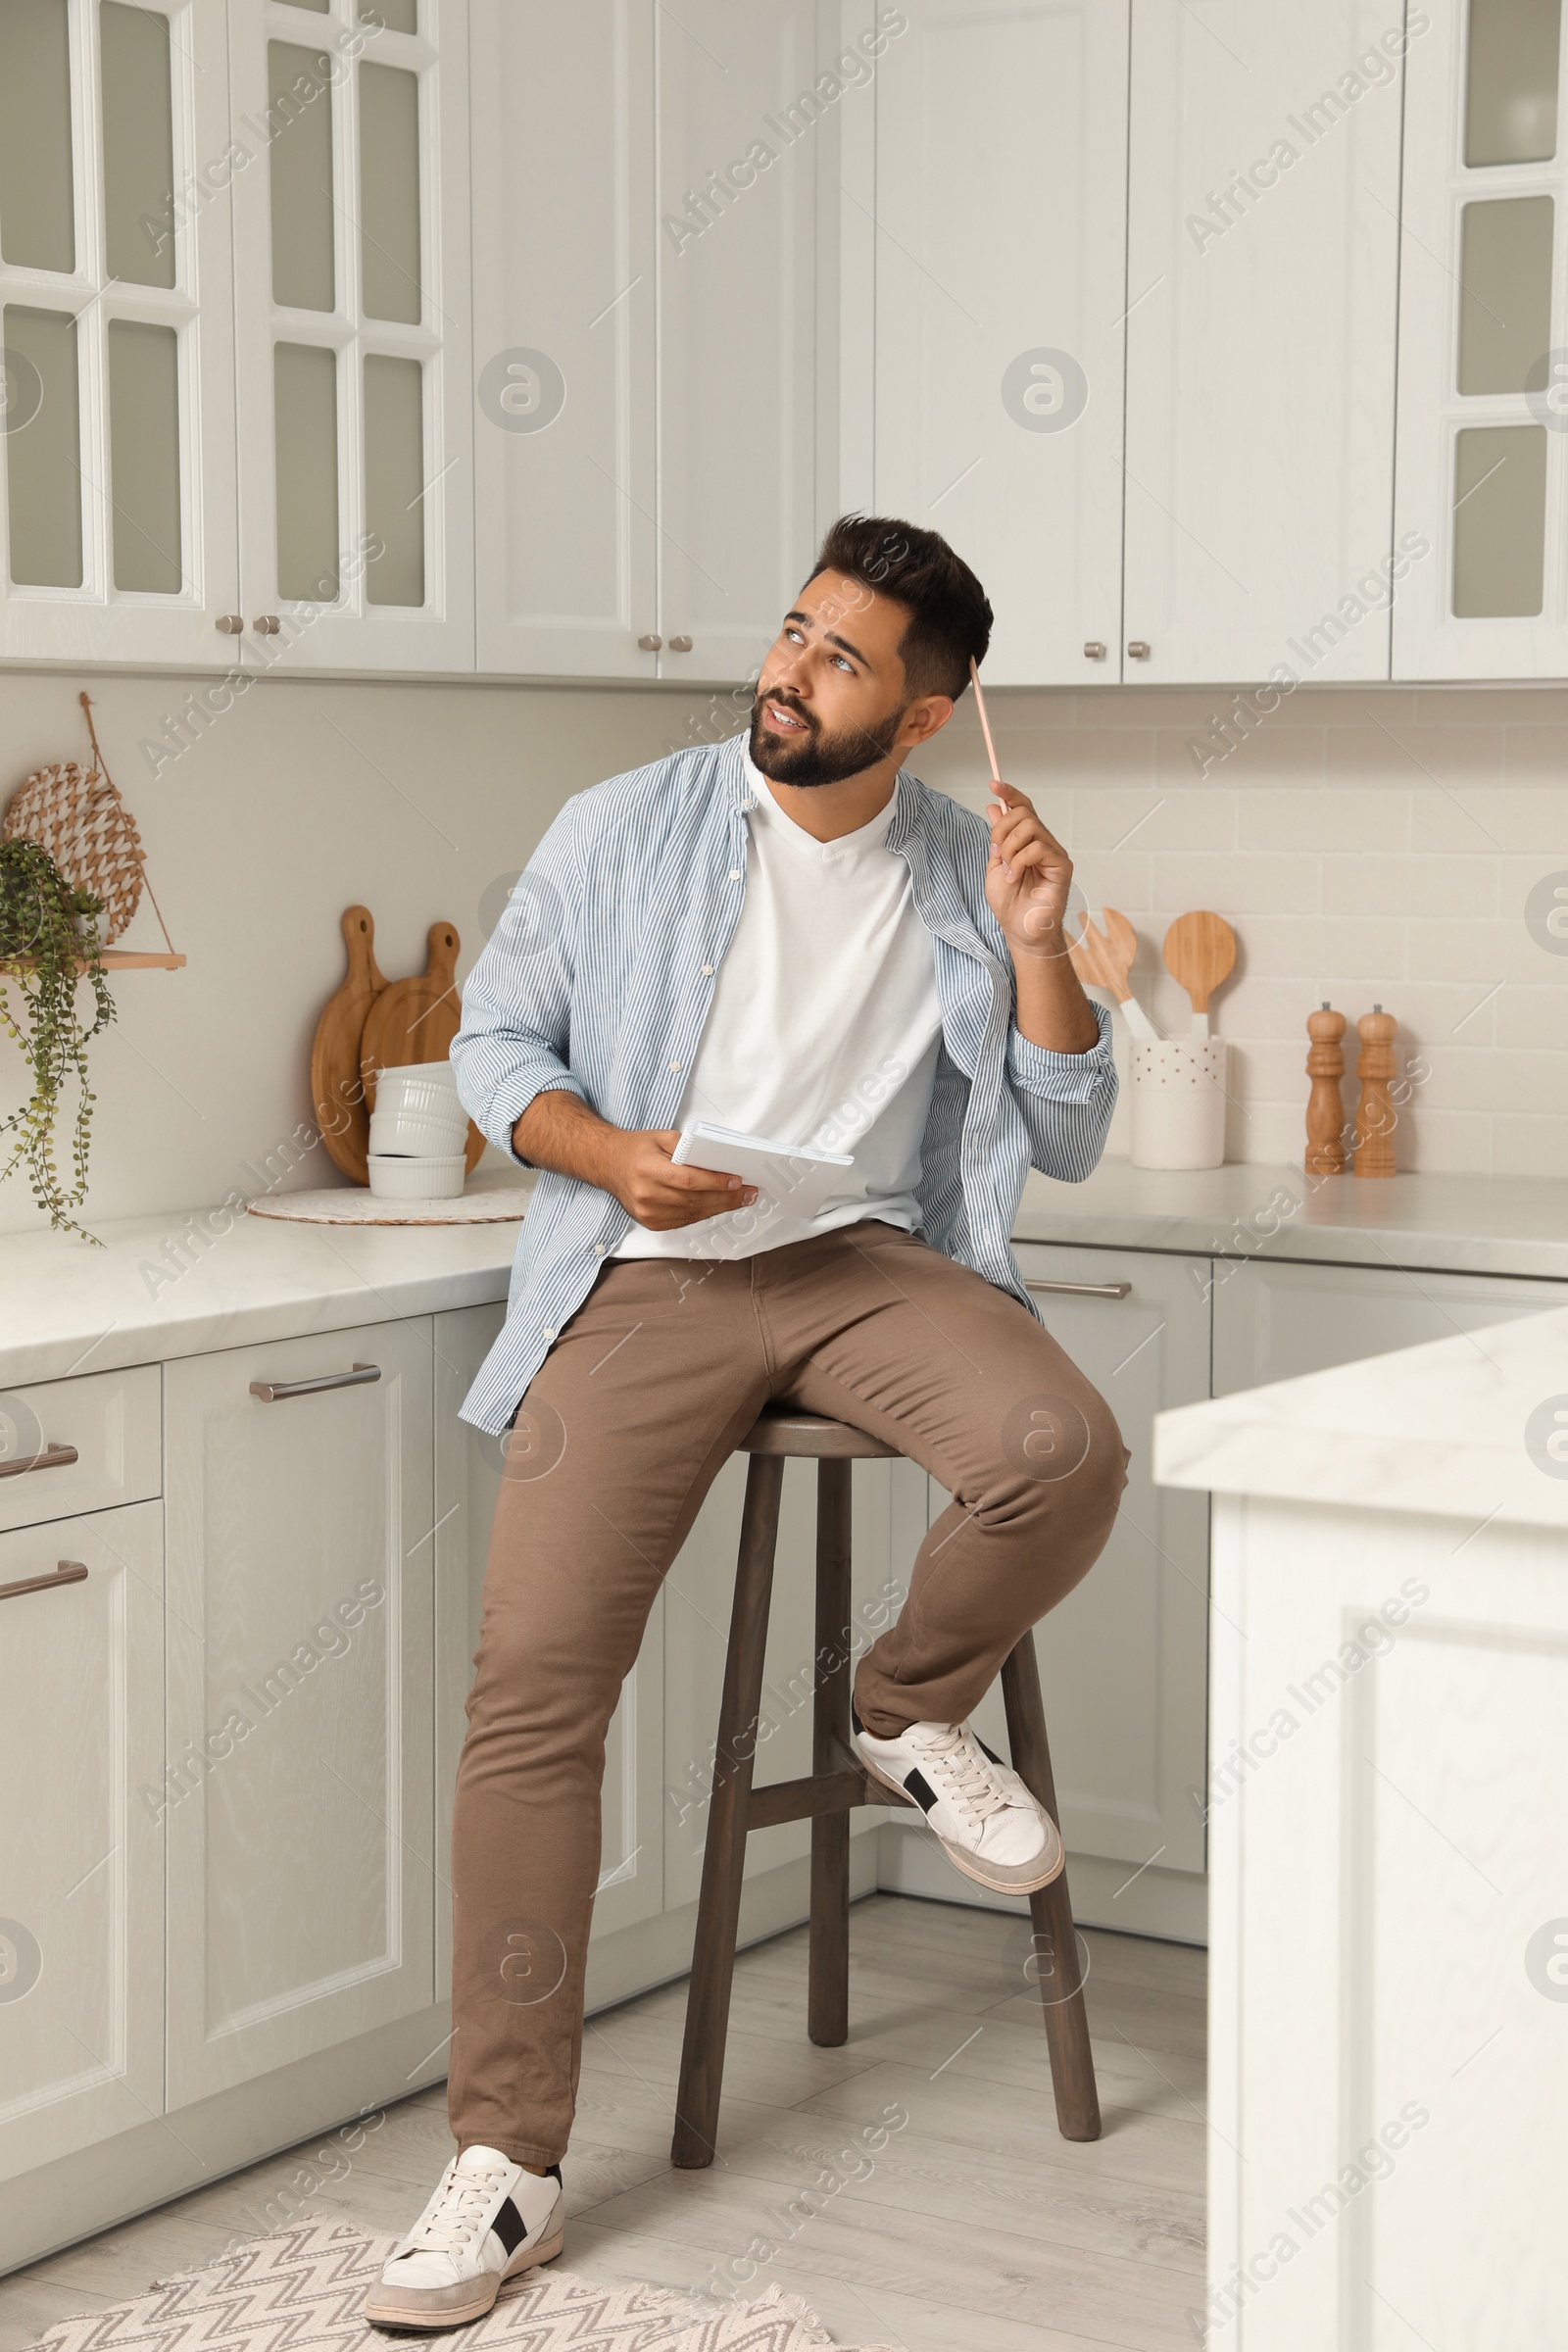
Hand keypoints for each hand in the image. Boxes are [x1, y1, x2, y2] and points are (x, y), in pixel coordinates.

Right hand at [604, 1128, 757, 1230]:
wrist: (608, 1165)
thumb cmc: (636, 1149)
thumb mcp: (661, 1137)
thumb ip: (687, 1147)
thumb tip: (717, 1160)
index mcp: (647, 1169)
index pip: (687, 1180)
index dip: (714, 1182)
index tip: (736, 1180)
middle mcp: (646, 1194)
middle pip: (694, 1200)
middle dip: (726, 1197)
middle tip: (749, 1193)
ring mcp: (647, 1212)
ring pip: (692, 1213)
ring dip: (720, 1207)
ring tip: (741, 1200)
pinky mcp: (651, 1222)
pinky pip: (684, 1221)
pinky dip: (704, 1213)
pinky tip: (719, 1205)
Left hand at [984, 783, 1073, 961]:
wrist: (1020, 931)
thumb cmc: (1009, 903)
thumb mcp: (995, 864)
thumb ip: (997, 837)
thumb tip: (995, 806)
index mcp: (1028, 840)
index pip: (1023, 807)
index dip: (1010, 793)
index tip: (993, 784)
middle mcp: (1044, 842)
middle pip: (1023, 813)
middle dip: (1001, 830)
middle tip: (996, 854)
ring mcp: (1054, 853)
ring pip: (1030, 827)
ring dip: (1009, 848)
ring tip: (1007, 871)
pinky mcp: (1061, 866)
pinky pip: (1038, 848)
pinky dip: (1019, 861)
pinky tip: (1014, 877)